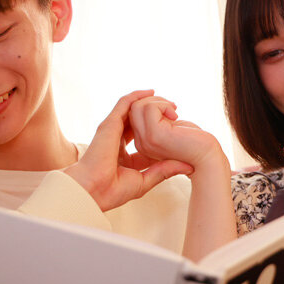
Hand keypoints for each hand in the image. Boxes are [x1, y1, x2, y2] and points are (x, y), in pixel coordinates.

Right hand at [63, 90, 192, 210]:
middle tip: (174, 111)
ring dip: (149, 103)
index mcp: (122, 154)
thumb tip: (188, 166)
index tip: (174, 127)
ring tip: (167, 102)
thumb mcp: (146, 179)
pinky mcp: (109, 124)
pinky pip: (124, 103)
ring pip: (132, 109)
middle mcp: (116, 140)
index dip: (158, 131)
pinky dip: (137, 96)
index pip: (142, 137)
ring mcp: (112, 131)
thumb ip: (164, 170)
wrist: (94, 190)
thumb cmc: (114, 191)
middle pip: (138, 121)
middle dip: (155, 113)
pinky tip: (150, 92)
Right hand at [128, 96, 226, 176]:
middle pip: (131, 109)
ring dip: (157, 101)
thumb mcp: (171, 128)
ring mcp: (146, 141)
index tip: (168, 109)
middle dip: (152, 100)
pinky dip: (163, 104)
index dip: (148, 106)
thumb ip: (157, 119)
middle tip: (172, 107)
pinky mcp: (155, 136)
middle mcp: (141, 144)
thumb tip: (149, 101)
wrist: (207, 160)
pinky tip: (176, 114)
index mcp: (143, 142)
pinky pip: (149, 108)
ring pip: (136, 106)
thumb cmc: (194, 143)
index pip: (132, 115)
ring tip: (173, 109)